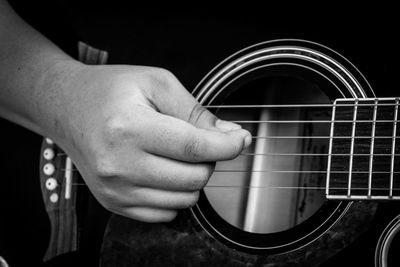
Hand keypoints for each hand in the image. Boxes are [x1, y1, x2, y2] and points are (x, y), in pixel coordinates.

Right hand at [52, 64, 250, 222]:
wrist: (67, 108)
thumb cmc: (111, 91)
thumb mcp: (156, 83)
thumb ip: (195, 111)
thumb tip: (230, 136)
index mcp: (129, 128)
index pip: (194, 147)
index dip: (228, 146)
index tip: (241, 140)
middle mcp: (119, 165)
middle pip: (194, 177)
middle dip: (209, 159)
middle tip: (198, 140)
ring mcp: (115, 190)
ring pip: (185, 199)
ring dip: (193, 177)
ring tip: (177, 154)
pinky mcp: (114, 203)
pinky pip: (166, 212)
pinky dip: (175, 193)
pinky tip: (163, 171)